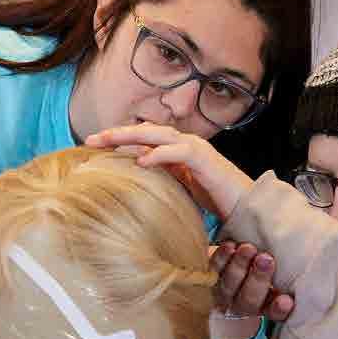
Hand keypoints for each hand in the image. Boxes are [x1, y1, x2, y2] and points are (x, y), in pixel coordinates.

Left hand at [86, 123, 252, 219]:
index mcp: (178, 150)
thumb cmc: (218, 201)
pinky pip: (177, 152)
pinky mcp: (204, 160)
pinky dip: (158, 154)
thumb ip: (164, 181)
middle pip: (145, 131)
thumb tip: (138, 185)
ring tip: (107, 141)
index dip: (119, 140)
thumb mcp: (183, 190)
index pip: (143, 139)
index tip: (93, 147)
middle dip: (116, 134)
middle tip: (90, 139)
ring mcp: (195, 148)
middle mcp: (185, 144)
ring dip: (130, 136)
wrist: (247, 207)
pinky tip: (140, 160)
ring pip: (157, 134)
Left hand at [211, 241, 294, 321]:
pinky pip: (214, 270)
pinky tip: (230, 246)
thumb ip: (304, 260)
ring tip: (248, 248)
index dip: (279, 309)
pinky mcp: (213, 276)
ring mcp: (228, 292)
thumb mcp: (291, 267)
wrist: (238, 267)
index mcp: (269, 306)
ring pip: (231, 285)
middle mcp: (248, 304)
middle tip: (266, 259)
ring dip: (239, 266)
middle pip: (250, 299)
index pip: (276, 313)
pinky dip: (222, 258)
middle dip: (258, 279)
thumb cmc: (273, 266)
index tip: (287, 301)